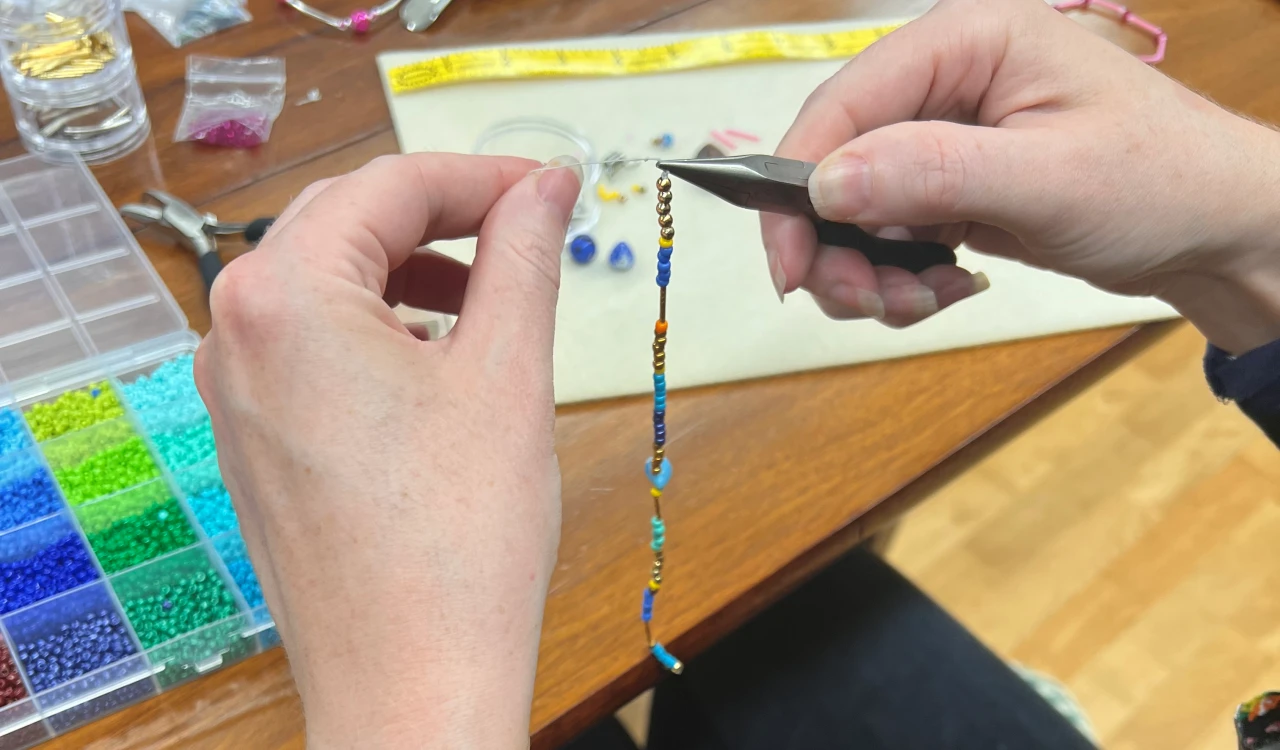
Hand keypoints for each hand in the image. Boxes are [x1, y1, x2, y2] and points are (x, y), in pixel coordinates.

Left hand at [194, 153, 582, 747]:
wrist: (412, 683)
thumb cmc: (454, 546)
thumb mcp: (508, 371)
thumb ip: (523, 255)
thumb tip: (547, 186)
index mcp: (283, 298)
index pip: (390, 187)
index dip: (482, 175)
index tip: (548, 187)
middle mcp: (234, 335)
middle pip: (348, 224)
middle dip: (445, 216)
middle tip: (529, 227)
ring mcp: (235, 392)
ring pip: (330, 284)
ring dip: (414, 271)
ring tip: (492, 301)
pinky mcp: (255, 438)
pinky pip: (314, 344)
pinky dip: (381, 327)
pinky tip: (440, 360)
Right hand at [765, 0, 1279, 352]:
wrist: (1216, 230)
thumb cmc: (1161, 181)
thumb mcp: (1046, 178)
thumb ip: (931, 174)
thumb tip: (824, 185)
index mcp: (966, 40)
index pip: (844, 103)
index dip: (798, 183)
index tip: (790, 262)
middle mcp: (945, 79)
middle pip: (836, 161)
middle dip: (835, 243)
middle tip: (861, 302)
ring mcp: (945, 134)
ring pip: (853, 207)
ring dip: (867, 270)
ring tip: (922, 302)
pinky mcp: (948, 182)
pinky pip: (887, 233)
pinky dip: (898, 275)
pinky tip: (946, 288)